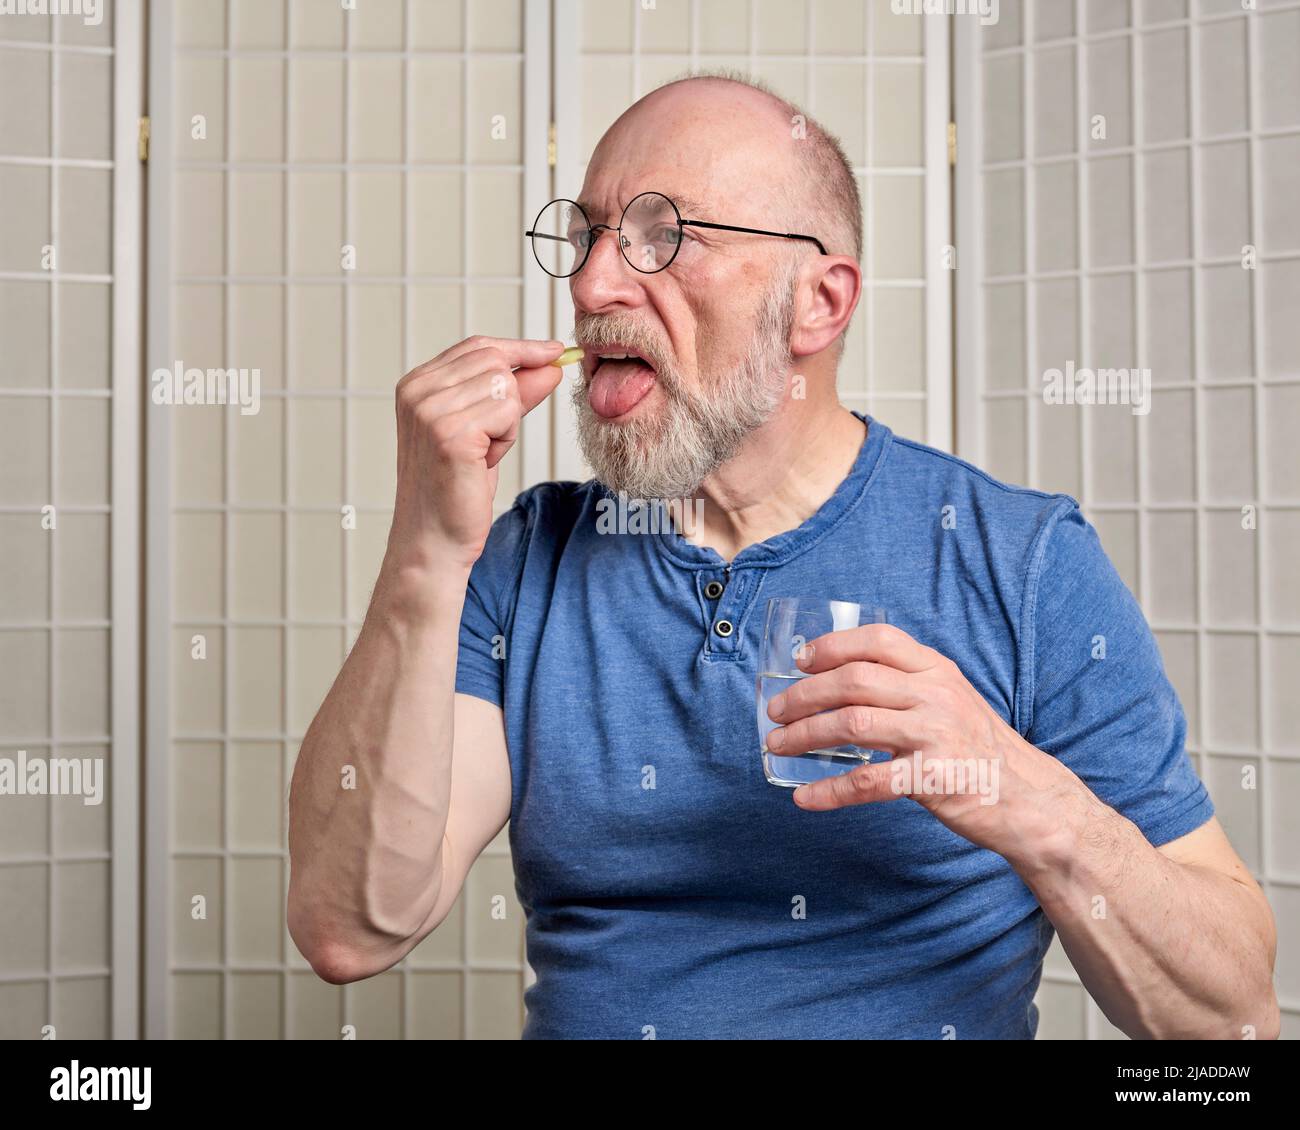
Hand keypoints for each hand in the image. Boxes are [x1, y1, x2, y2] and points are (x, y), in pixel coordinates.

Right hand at [387, 336, 564, 572]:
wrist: (435, 539)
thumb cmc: (457, 488)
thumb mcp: (488, 430)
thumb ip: (514, 393)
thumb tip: (551, 363)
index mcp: (417, 384)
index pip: (478, 347)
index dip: (520, 349)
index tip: (554, 351)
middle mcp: (418, 391)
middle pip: (495, 362)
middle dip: (511, 399)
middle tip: (491, 439)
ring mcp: (431, 411)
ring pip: (506, 387)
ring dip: (509, 423)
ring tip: (483, 454)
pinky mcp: (451, 433)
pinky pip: (508, 412)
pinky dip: (507, 438)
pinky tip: (484, 462)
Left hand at [764, 623, 1080, 857]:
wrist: (1029, 798)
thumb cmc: (977, 748)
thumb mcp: (950, 698)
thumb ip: (907, 683)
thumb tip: (839, 678)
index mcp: (937, 670)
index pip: (878, 641)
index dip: (832, 646)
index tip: (799, 662)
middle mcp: (936, 695)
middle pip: (854, 681)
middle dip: (804, 695)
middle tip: (776, 711)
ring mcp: (936, 735)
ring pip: (853, 725)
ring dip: (805, 735)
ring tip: (778, 745)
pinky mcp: (933, 779)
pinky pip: (869, 782)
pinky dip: (830, 791)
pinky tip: (805, 797)